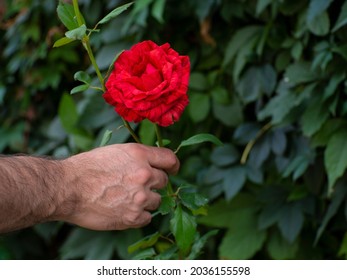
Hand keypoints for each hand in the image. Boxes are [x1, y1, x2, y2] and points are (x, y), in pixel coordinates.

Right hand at [56, 143, 178, 230]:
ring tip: (126, 199)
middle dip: (154, 183)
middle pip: (164, 181)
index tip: (172, 170)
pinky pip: (148, 217)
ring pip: (157, 201)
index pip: (170, 159)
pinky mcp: (133, 217)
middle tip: (138, 186)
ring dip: (146, 200)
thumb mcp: (115, 152)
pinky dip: (139, 215)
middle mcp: (144, 174)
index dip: (172, 166)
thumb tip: (152, 165)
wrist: (67, 188)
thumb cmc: (86, 168)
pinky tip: (125, 210)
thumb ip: (137, 158)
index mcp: (139, 155)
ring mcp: (140, 197)